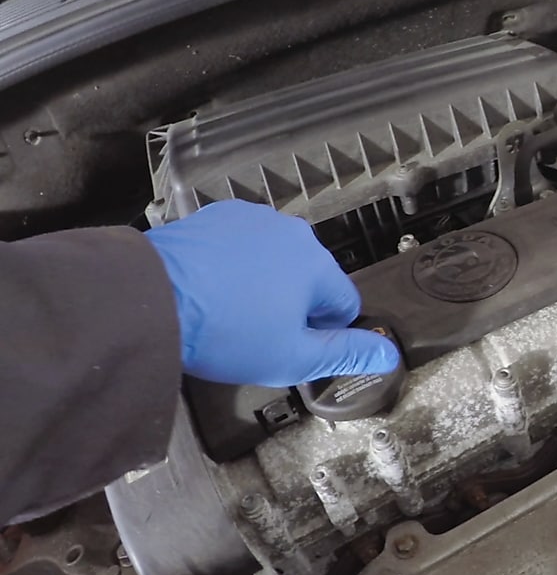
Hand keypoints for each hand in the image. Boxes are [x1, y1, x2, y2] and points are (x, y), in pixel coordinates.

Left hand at [145, 201, 399, 385]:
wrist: (149, 298)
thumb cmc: (226, 332)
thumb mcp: (293, 358)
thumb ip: (347, 354)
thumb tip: (388, 355)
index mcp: (319, 265)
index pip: (344, 304)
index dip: (323, 333)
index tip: (291, 347)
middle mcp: (293, 233)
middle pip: (310, 278)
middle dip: (292, 305)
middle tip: (256, 334)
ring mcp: (252, 219)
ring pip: (275, 260)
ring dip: (263, 283)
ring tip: (229, 313)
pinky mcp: (215, 216)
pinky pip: (240, 245)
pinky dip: (233, 265)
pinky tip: (209, 290)